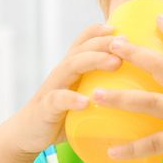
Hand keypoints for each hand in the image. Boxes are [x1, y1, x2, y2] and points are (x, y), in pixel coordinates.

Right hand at [14, 23, 122, 157]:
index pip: (82, 41)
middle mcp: (61, 73)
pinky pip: (58, 99)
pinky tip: (86, 102)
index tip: (118, 28)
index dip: (98, 31)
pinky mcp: (46, 108)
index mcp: (71, 69)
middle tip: (127, 43)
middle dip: (104, 42)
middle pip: (82, 49)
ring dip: (94, 61)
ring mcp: (53, 88)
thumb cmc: (62, 115)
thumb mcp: (80, 96)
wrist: (27, 134)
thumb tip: (134, 89)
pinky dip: (72, 99)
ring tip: (115, 63)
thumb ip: (99, 88)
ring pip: (71, 66)